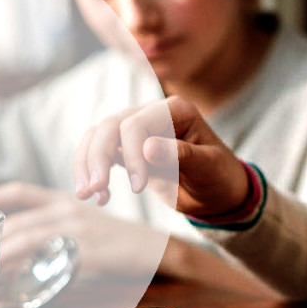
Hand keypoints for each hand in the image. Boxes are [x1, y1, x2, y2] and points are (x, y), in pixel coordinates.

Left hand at [0, 182, 161, 276]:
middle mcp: (68, 208)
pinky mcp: (86, 249)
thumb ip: (61, 231)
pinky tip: (3, 282)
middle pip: (15, 219)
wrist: (159, 249)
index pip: (20, 191)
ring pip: (24, 237)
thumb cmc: (123, 243)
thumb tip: (28, 251)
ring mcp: (77, 228)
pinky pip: (44, 258)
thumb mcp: (90, 227)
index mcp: (67, 199)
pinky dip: (21, 270)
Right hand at [73, 96, 248, 216]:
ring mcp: (137, 130)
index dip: (131, 154)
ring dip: (87, 164)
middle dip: (97, 157)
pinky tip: (98, 197)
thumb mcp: (209, 166)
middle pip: (110, 126)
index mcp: (175, 110)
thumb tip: (147, 148)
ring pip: (98, 137)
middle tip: (94, 190)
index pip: (137, 124)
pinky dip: (92, 172)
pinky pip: (100, 153)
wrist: (218, 193)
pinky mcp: (128, 150)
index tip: (138, 188)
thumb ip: (182, 155)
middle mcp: (152, 114)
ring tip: (87, 195)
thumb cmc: (220, 176)